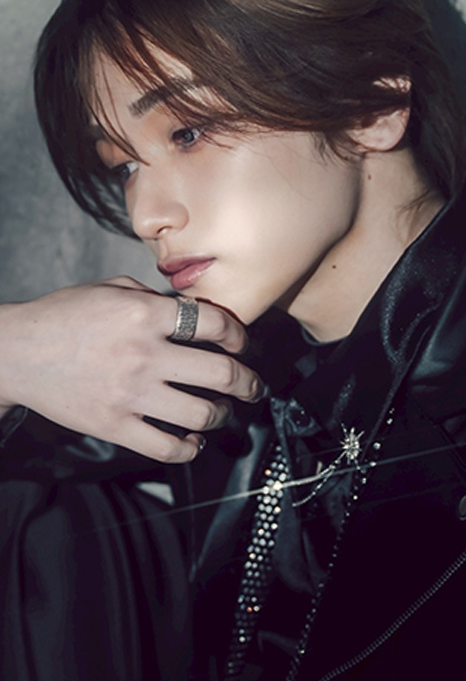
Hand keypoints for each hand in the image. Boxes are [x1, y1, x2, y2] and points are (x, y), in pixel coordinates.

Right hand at [0, 277, 262, 461]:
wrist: (17, 352)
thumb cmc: (64, 315)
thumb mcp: (111, 288)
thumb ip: (154, 298)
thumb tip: (194, 313)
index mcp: (144, 314)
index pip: (214, 323)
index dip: (239, 334)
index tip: (241, 343)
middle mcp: (143, 354)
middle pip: (220, 372)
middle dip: (248, 381)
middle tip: (253, 385)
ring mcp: (130, 394)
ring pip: (201, 413)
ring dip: (223, 414)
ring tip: (223, 411)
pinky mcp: (114, 426)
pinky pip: (166, 447)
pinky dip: (190, 447)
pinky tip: (194, 440)